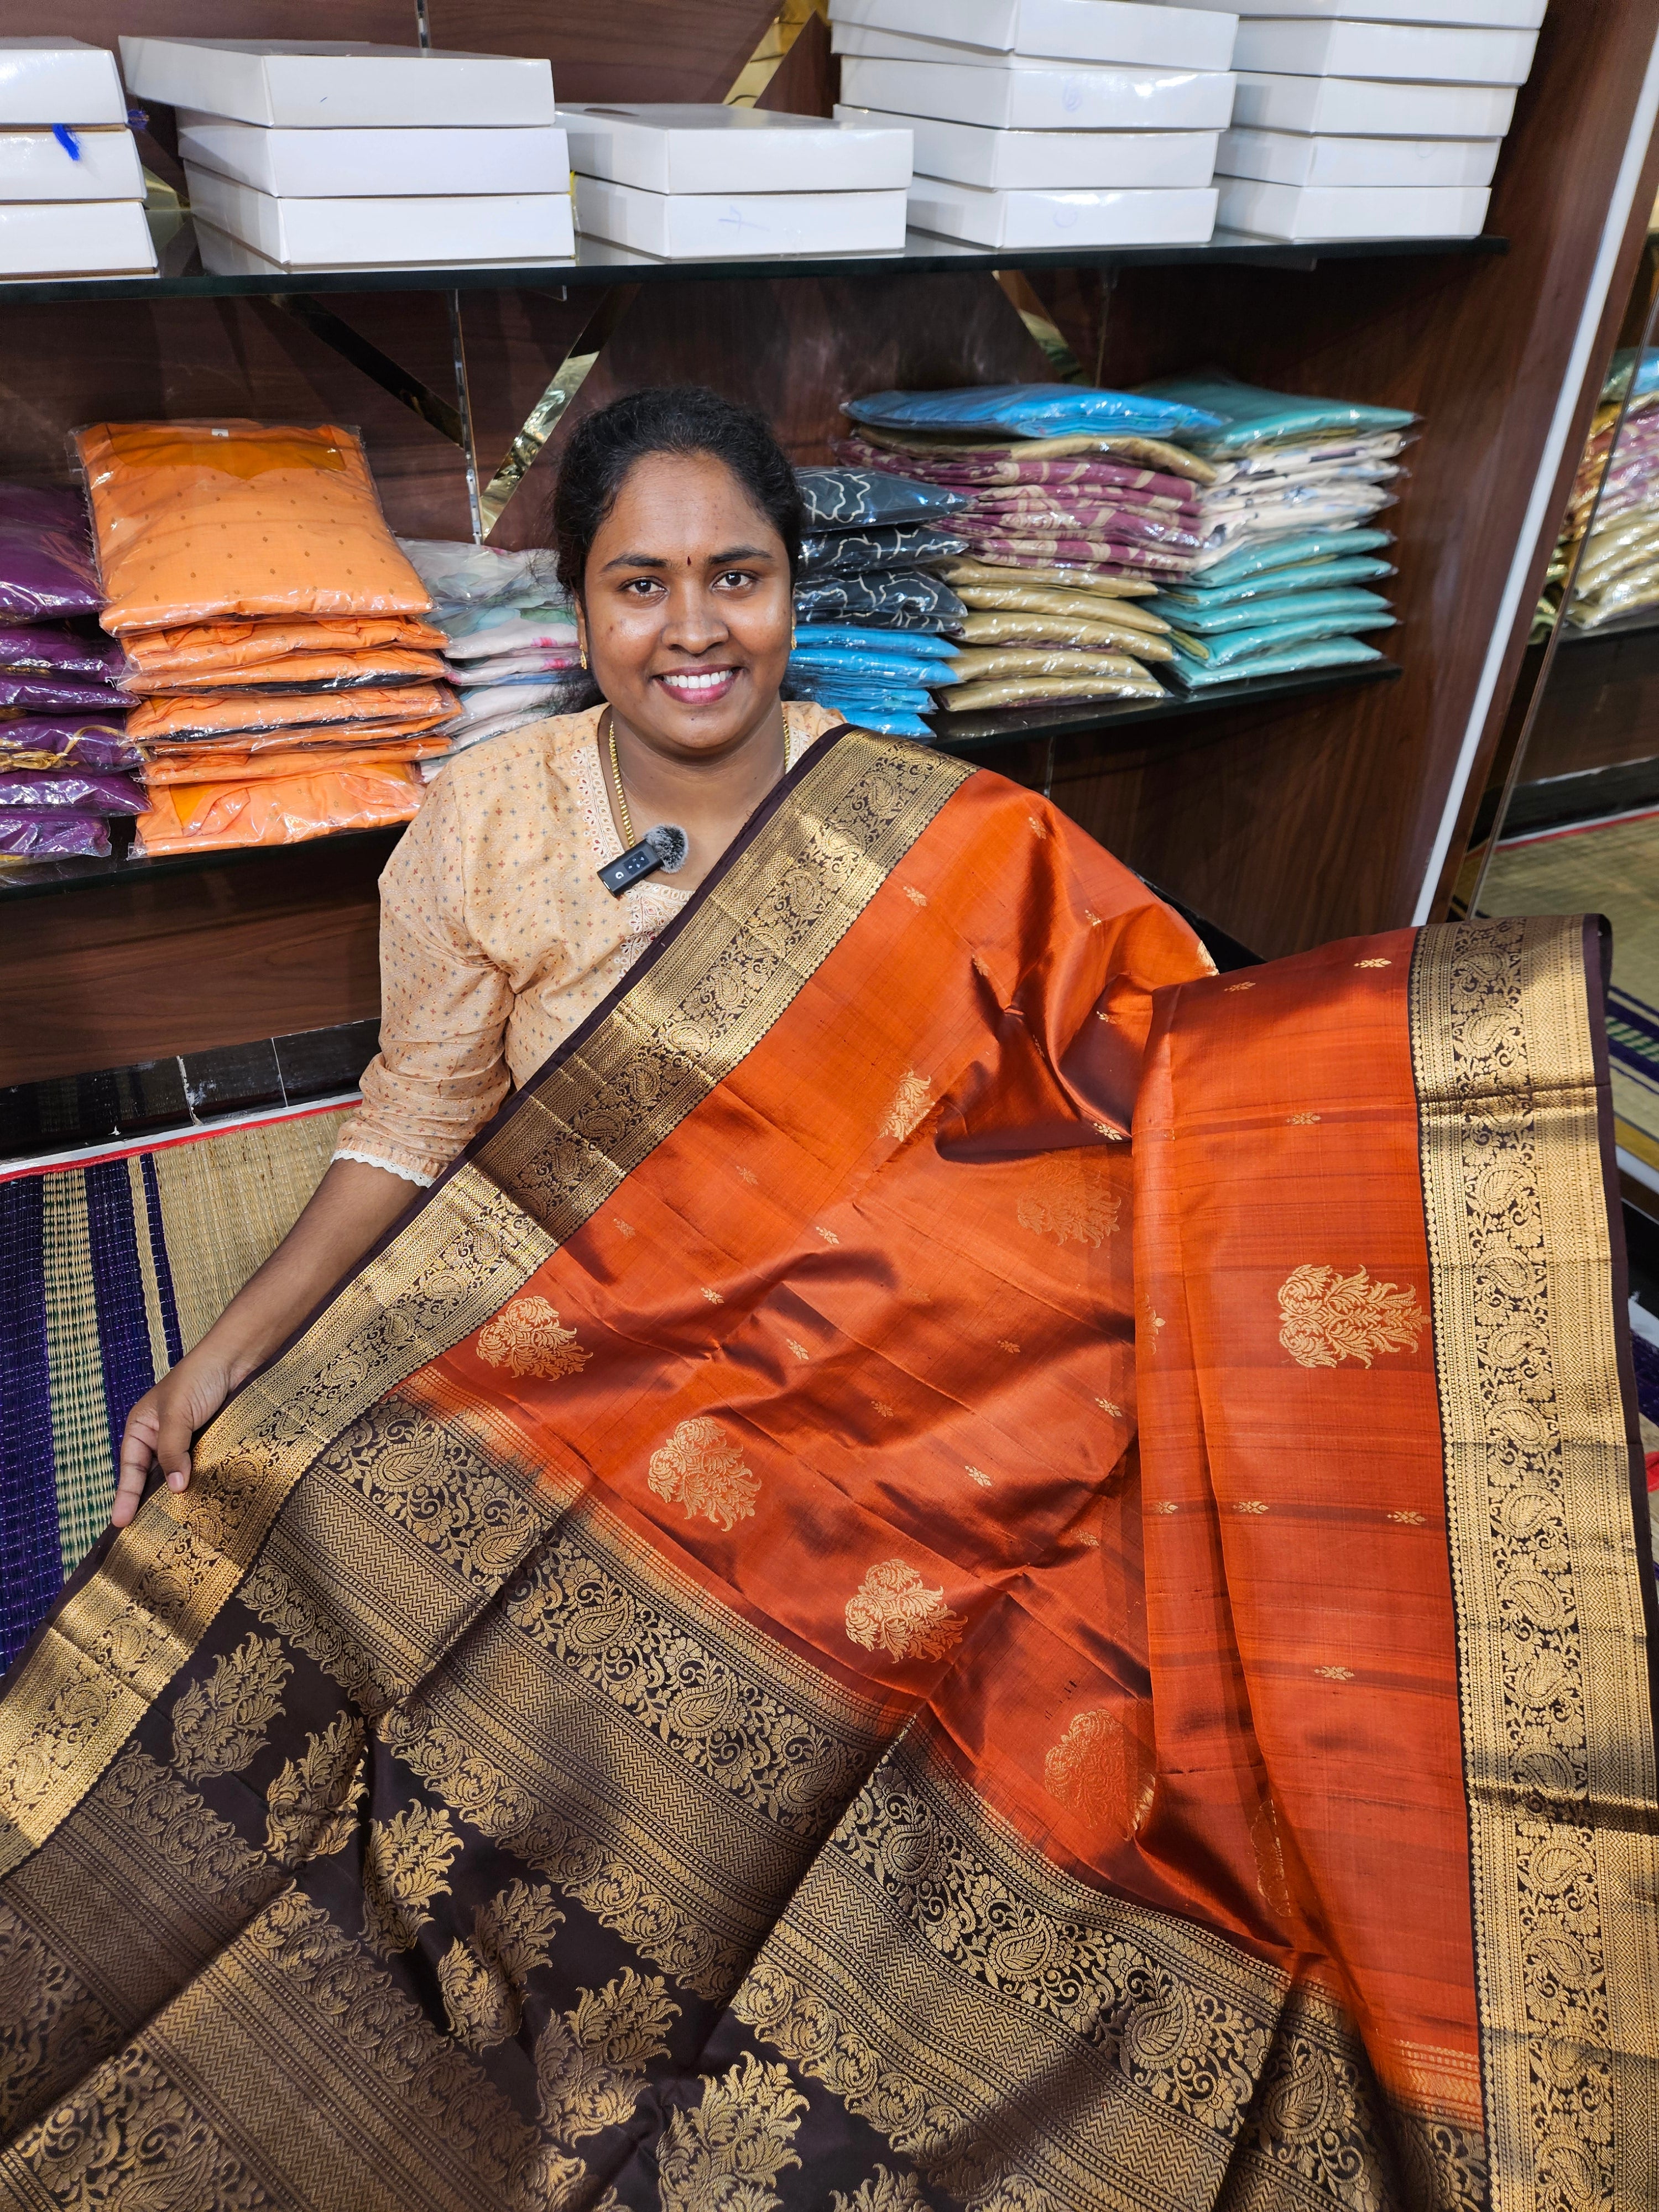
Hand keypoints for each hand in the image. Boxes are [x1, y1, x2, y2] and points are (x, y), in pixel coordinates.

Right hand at [112, 1348, 237, 1528]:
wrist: (239, 1358)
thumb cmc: (200, 1377)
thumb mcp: (177, 1414)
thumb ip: (172, 1450)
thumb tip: (173, 1488)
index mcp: (142, 1426)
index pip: (131, 1468)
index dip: (126, 1495)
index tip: (120, 1523)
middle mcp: (162, 1437)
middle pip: (153, 1476)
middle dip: (150, 1502)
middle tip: (146, 1534)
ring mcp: (188, 1442)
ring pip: (180, 1476)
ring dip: (180, 1497)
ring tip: (177, 1528)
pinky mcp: (213, 1443)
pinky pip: (204, 1469)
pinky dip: (204, 1485)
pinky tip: (206, 1504)